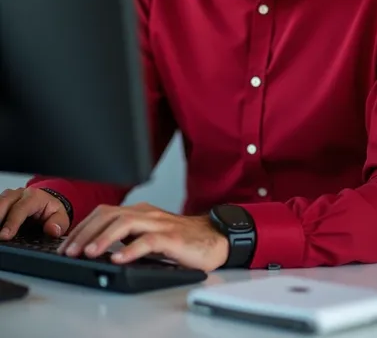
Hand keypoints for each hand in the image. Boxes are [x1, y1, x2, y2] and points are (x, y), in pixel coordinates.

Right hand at [0, 187, 70, 239]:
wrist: (46, 202)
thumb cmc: (51, 210)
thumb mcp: (60, 217)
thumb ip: (58, 223)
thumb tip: (52, 229)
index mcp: (34, 196)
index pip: (21, 208)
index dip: (12, 222)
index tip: (5, 236)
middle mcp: (19, 194)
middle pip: (4, 203)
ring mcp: (9, 197)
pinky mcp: (2, 202)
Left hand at [57, 203, 229, 271]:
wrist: (215, 238)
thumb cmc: (182, 240)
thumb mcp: (149, 235)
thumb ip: (128, 236)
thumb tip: (97, 248)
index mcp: (139, 211)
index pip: (104, 212)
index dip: (83, 226)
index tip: (67, 244)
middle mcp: (147, 213)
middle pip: (110, 214)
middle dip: (86, 232)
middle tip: (70, 250)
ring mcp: (160, 223)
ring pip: (126, 223)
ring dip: (104, 238)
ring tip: (89, 253)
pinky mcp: (173, 237)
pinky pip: (149, 240)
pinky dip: (131, 249)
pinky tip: (119, 258)